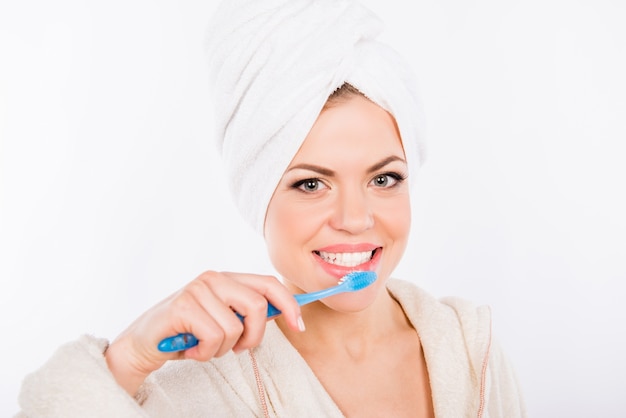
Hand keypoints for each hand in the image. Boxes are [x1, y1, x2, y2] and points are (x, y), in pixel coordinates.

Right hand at [104, 271, 302, 395]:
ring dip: (222, 349)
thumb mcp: (223, 321)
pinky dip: (206, 352)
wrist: (143, 344)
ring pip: (235, 328)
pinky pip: (214, 336)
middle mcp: (214, 278)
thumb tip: (285, 311)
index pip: (268, 284)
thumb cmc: (187, 334)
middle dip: (254, 336)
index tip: (299, 325)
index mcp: (227, 279)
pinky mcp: (183, 306)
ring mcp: (198, 289)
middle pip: (258, 305)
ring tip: (205, 347)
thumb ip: (248, 313)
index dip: (289, 304)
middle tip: (238, 349)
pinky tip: (191, 349)